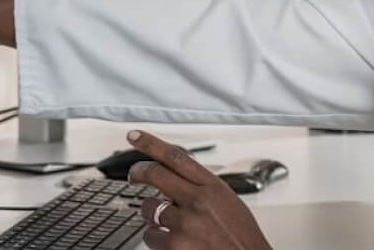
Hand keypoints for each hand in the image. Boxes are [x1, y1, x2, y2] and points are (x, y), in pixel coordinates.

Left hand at [126, 130, 271, 249]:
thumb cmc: (240, 237)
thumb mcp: (227, 202)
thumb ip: (202, 189)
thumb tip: (175, 182)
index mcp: (211, 187)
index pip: (175, 156)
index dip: (151, 143)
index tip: (135, 135)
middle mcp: (196, 201)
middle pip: (155, 174)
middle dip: (138, 172)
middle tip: (133, 176)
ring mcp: (184, 224)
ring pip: (149, 209)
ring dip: (153, 216)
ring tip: (169, 225)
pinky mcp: (174, 247)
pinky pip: (150, 236)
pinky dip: (156, 239)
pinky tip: (172, 242)